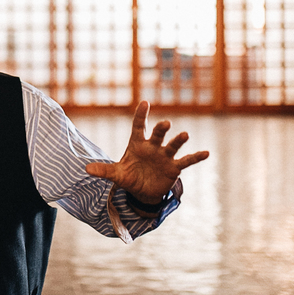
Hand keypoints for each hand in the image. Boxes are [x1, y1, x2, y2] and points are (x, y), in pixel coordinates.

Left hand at [85, 101, 208, 203]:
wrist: (143, 191)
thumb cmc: (130, 176)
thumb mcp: (116, 174)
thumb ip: (104, 170)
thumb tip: (86, 169)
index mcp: (137, 144)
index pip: (138, 126)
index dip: (141, 115)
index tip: (144, 102)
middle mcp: (153, 146)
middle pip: (157, 134)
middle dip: (161, 129)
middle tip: (165, 123)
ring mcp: (165, 156)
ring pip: (172, 145)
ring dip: (178, 140)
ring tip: (185, 134)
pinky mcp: (174, 167)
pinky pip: (186, 161)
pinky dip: (196, 157)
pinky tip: (207, 152)